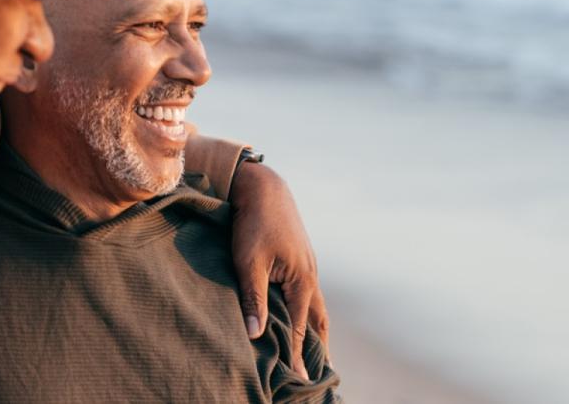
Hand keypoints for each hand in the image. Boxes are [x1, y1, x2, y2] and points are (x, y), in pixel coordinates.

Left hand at [229, 161, 328, 379]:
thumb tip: (256, 334)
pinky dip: (309, 310)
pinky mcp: (301, 259)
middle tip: (321, 372)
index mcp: (301, 281)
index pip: (300, 329)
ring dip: (316, 329)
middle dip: (318, 347)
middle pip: (318, 322)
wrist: (263, 188)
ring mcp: (308, 267)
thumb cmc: (253, 224)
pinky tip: (303, 314)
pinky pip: (309, 293)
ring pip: (316, 306)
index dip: (298, 356)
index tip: (298, 379)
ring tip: (318, 350)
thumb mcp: (248, 263)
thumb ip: (252, 299)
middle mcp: (310, 277)